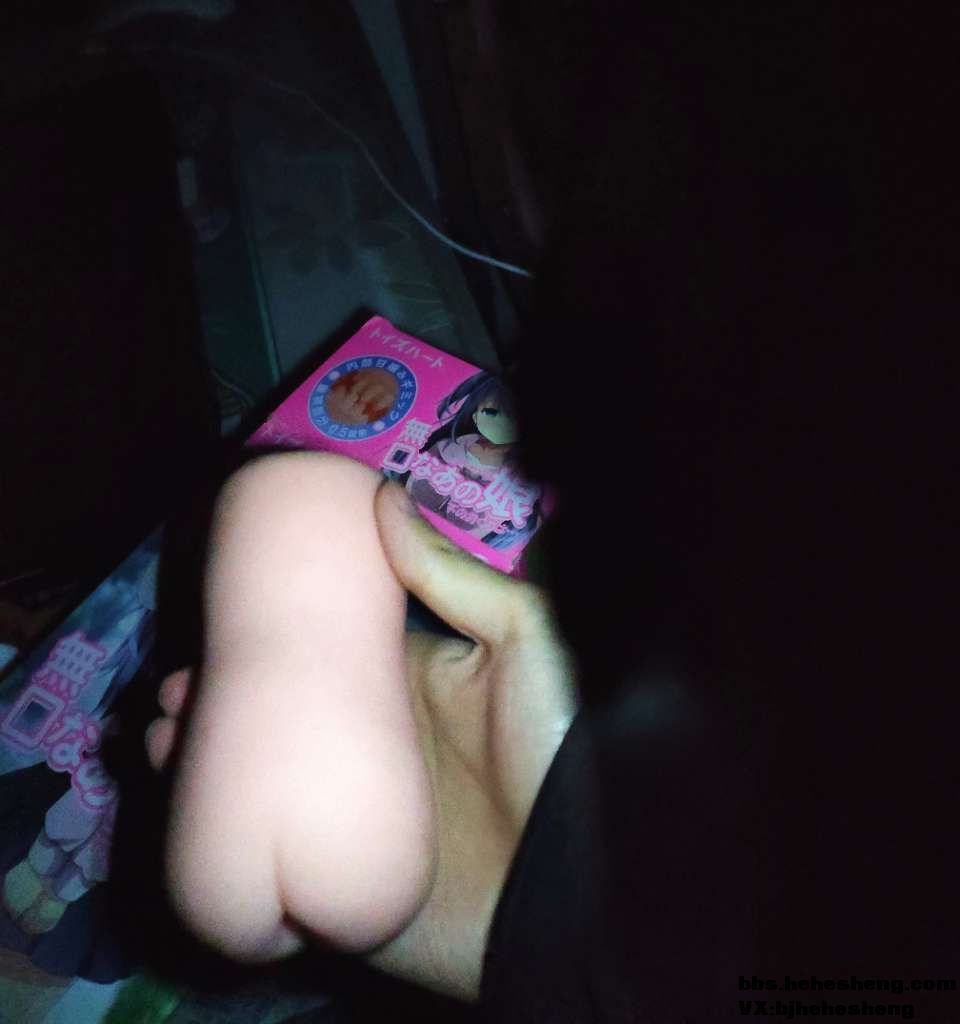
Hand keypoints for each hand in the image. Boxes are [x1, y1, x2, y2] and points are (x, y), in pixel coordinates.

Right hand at [145, 480, 577, 1002]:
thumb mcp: (520, 639)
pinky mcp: (330, 866)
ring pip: (252, 769)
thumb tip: (385, 495)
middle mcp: (367, 740)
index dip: (268, 633)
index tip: (217, 616)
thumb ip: (453, 573)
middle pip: (275, 708)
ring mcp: (343, 805)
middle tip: (178, 682)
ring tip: (164, 723)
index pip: (322, 649)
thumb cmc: (547, 744)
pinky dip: (205, 811)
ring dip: (196, 744)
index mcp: (407, 683)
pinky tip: (173, 777)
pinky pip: (254, 839)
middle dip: (215, 692)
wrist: (562, 876)